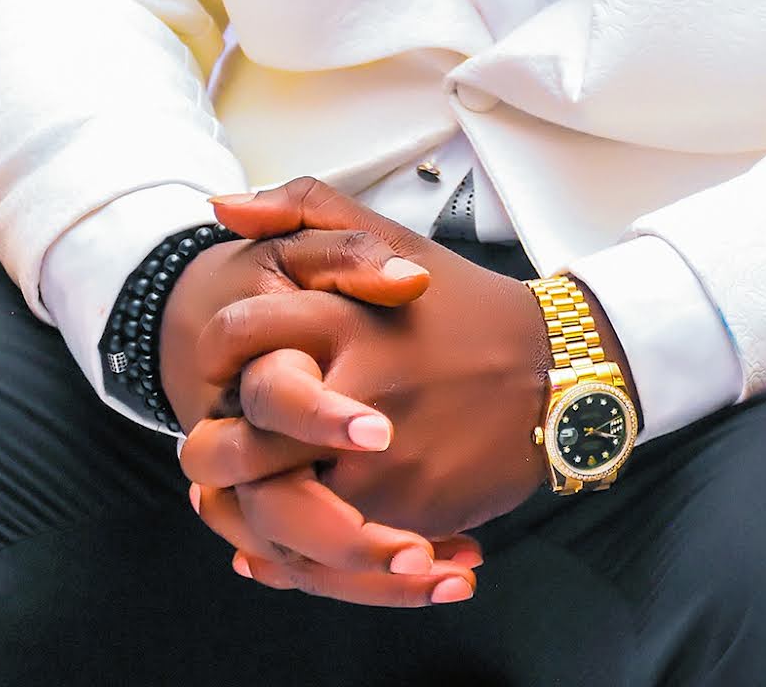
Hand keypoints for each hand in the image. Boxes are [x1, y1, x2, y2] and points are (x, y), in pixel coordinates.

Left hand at [186, 178, 554, 542]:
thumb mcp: (392, 237)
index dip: (210, 359)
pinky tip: (284, 545)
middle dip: (212, 453)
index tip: (217, 374)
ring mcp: (382, 460)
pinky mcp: (406, 512)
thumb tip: (222, 207)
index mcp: (344, 317)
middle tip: (209, 454)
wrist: (556, 373)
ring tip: (242, 504)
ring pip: (272, 512)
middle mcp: (356, 389)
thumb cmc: (464, 308)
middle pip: (238, 442)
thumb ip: (306, 209)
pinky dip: (296, 558)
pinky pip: (325, 551)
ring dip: (246, 518)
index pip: (235, 337)